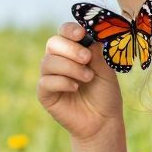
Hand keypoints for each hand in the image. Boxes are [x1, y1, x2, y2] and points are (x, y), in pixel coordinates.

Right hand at [37, 22, 124, 142]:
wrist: (103, 121)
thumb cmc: (105, 94)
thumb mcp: (106, 70)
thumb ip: (96, 54)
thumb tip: (90, 37)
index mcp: (73, 50)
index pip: (64, 32)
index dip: (70, 30)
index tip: (81, 34)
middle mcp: (58, 60)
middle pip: (53, 43)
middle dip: (70, 49)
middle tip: (86, 59)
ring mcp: (50, 77)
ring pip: (48, 62)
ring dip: (70, 67)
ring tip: (88, 77)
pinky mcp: (45, 94)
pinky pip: (46, 81)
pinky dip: (62, 81)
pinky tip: (75, 87)